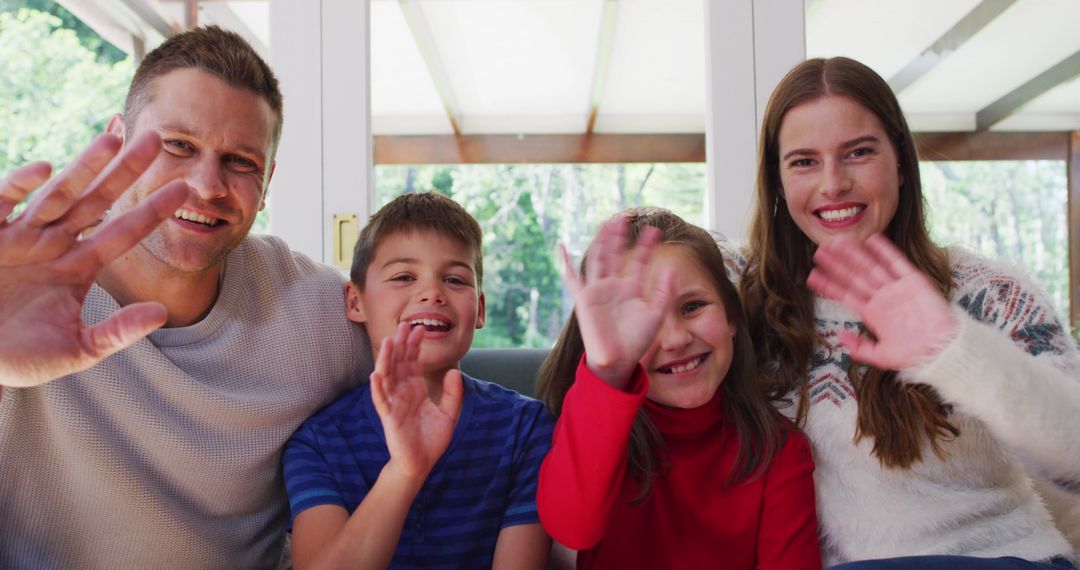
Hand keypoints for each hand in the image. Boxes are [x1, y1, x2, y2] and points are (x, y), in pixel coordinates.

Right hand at [0, 132, 187, 387]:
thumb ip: (117, 332)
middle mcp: (53, 244)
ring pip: (58, 194)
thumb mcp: (75, 349)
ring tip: (114, 137)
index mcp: (77, 266)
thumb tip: (162, 313)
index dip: (152, 211)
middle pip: (98, 200)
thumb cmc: (15, 356)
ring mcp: (19, 236)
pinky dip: (20, 185)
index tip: (184, 191)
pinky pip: (2, 202)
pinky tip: (45, 169)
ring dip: (85, 165)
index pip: (124, 232)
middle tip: (157, 138)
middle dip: (126, 171)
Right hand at [371, 322, 463, 481]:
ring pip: (387, 377)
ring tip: (387, 342)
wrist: (422, 463)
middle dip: (400, 344)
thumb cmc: (431, 439)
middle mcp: (403, 392)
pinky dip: (378, 388)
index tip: (418, 328)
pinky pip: (381, 401)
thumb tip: (455, 370)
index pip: (412, 362)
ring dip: (386, 359)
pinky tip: (375, 375)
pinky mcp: (389, 418)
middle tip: (404, 324)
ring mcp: (394, 404)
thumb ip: (453, 393)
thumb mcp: (449, 413)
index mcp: (415, 389)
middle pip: (399, 363)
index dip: (414, 345)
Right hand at [561, 215, 672, 387]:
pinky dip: (565, 263)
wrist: (618, 360)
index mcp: (631, 288)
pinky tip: (561, 247)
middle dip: (620, 237)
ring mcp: (598, 290)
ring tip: (608, 223)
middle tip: (627, 217)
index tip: (655, 230)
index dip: (646, 245)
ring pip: (598, 259)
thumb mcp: (656, 314)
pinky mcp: (584, 299)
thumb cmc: (637, 341)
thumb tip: (670, 268)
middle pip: (616, 254)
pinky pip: (572, 279)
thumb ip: (664, 292)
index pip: (639, 260)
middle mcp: (613, 286)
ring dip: (602, 241)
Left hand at [806, 233, 956, 370]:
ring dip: (855, 254)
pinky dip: (885, 251)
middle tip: (819, 252)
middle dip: (837, 265)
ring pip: (871, 267)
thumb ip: (859, 348)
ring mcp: (896, 288)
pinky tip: (872, 240)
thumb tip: (839, 335)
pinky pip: (897, 263)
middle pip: (854, 277)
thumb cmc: (914, 355)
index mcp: (873, 313)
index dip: (829, 285)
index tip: (812, 276)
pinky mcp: (914, 282)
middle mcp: (882, 298)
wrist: (942, 350)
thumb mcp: (881, 356)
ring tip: (838, 242)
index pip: (846, 295)